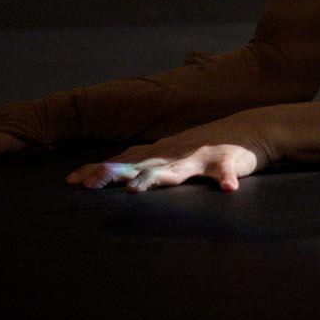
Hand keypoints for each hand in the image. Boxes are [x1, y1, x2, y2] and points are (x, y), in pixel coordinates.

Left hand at [67, 140, 258, 192]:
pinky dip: (226, 179)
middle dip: (113, 174)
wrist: (247, 129)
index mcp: (161, 154)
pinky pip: (226, 172)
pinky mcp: (227, 161)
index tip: (73, 181)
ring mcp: (200, 157)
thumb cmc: (205, 147)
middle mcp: (175, 155)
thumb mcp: (173, 155)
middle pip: (139, 165)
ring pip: (175, 169)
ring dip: (155, 178)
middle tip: (88, 186)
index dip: (99, 170)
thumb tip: (112, 176)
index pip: (124, 161)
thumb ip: (146, 165)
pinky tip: (228, 189)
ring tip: (136, 189)